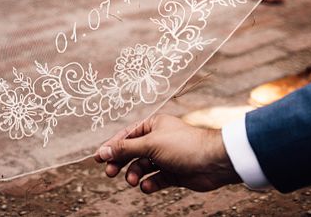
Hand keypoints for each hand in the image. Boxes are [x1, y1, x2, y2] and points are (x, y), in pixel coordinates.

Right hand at [94, 114, 240, 192]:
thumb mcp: (150, 144)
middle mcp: (158, 139)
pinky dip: (149, 183)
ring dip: (135, 174)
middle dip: (121, 162)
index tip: (98, 158)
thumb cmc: (183, 146)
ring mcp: (165, 157)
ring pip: (142, 166)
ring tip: (132, 181)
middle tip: (110, 173)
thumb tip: (104, 151)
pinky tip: (147, 186)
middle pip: (132, 151)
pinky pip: (155, 178)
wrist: (212, 162)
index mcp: (153, 125)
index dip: (112, 146)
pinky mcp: (173, 172)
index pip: (127, 135)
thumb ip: (125, 149)